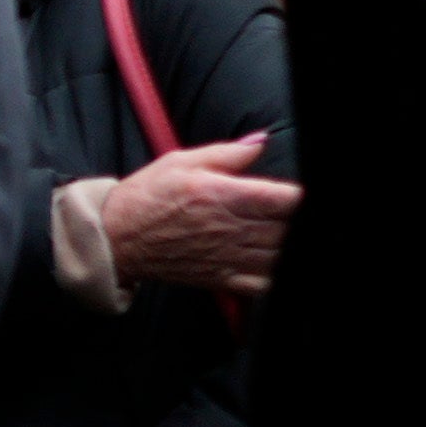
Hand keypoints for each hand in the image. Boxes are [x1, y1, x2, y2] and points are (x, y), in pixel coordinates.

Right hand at [102, 132, 298, 294]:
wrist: (116, 238)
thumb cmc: (146, 197)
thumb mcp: (182, 161)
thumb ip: (228, 153)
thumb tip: (261, 141)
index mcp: (224, 196)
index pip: (283, 198)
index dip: (304, 198)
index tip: (309, 193)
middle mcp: (230, 229)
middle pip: (287, 229)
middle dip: (301, 221)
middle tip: (303, 214)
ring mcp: (227, 257)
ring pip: (279, 256)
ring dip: (292, 246)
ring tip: (292, 234)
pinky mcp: (220, 278)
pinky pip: (262, 285)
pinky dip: (278, 277)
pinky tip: (281, 263)